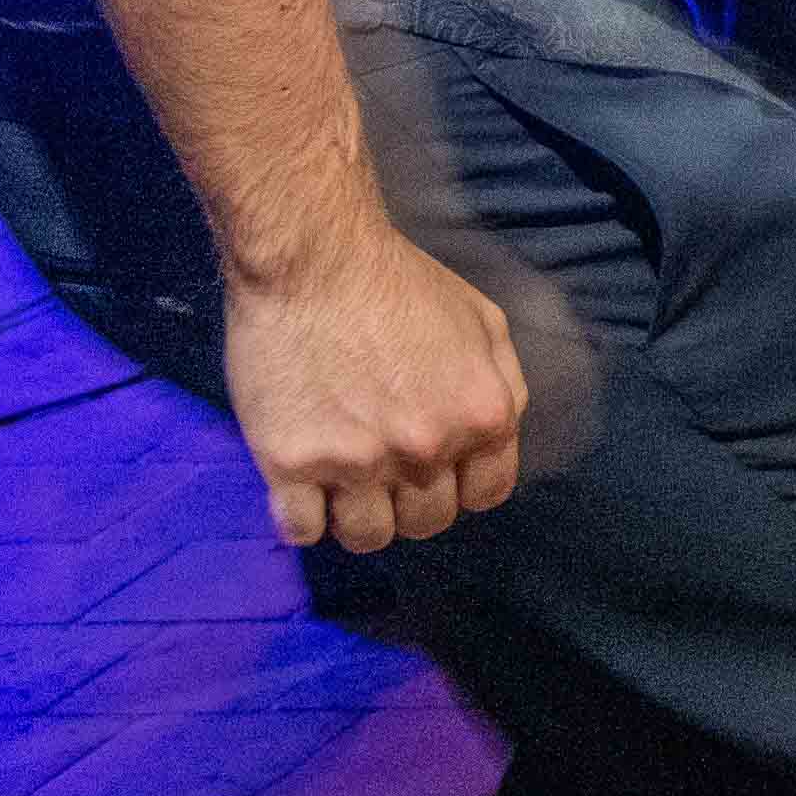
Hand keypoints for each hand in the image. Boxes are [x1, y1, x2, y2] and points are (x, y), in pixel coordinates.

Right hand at [219, 215, 526, 552]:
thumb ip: (503, 385)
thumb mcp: (484, 322)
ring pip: (368, 537)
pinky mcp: (292, 463)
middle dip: (410, 502)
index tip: (434, 472)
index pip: (486, 495)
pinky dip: (303, 520)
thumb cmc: (399, 281)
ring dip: (358, 518)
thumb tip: (499, 437)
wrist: (313, 257)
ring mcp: (358, 461)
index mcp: (483, 417)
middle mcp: (427, 448)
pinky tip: (301, 490)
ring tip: (341, 486)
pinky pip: (302, 531)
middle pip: (427, 522)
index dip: (460, 487)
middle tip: (383, 470)